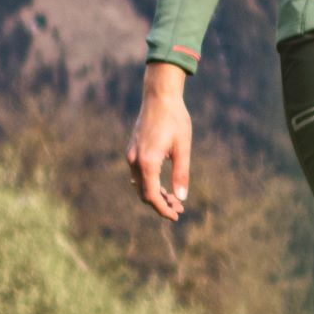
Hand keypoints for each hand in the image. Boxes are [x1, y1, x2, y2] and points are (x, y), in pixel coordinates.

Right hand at [127, 61, 195, 221]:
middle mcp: (134, 160)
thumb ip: (181, 174)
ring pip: (140, 184)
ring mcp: (131, 154)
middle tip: (179, 208)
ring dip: (155, 194)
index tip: (176, 216)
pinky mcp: (132, 149)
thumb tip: (181, 198)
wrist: (159, 97)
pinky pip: (138, 174)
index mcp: (147, 162)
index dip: (163, 209)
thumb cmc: (175, 120)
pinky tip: (164, 185)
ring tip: (174, 199)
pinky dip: (149, 183)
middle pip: (144, 193)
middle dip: (161, 204)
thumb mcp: (183, 148)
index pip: (152, 196)